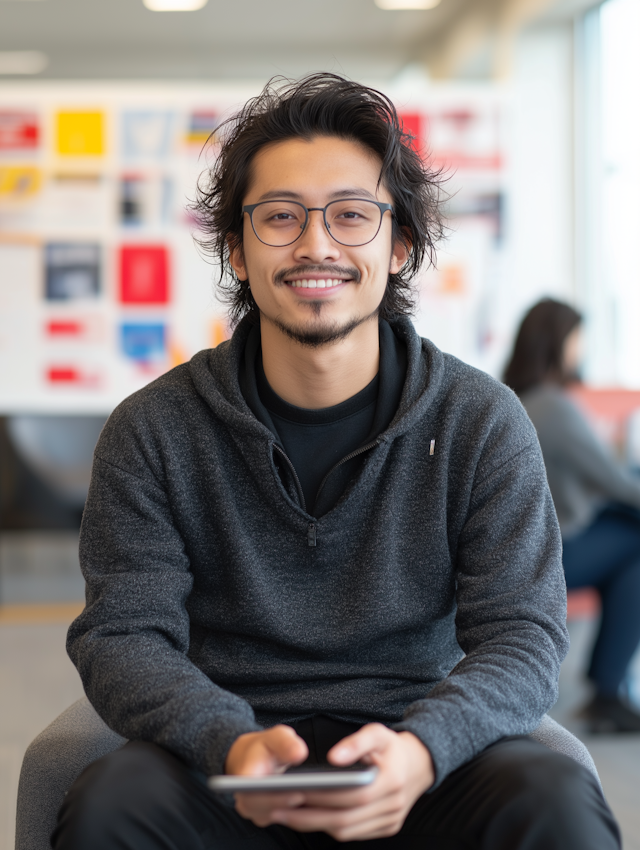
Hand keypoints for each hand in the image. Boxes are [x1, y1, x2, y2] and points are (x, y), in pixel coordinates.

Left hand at [231, 723, 434, 841]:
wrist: (419, 764)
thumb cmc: (391, 746)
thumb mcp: (377, 733)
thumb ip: (356, 742)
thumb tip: (332, 757)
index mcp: (390, 781)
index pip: (350, 795)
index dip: (320, 796)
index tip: (291, 791)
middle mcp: (392, 806)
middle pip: (343, 819)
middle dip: (307, 817)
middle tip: (276, 807)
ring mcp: (390, 822)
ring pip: (346, 832)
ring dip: (313, 826)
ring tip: (285, 813)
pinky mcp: (386, 829)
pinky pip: (353, 835)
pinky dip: (329, 828)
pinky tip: (309, 817)